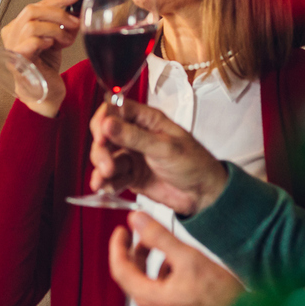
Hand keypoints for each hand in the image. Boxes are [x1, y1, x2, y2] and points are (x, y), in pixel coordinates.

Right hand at [0, 0, 80, 116]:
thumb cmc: (47, 64)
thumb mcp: (57, 36)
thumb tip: (76, 1)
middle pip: (31, 10)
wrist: (46, 92)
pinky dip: (45, 41)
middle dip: (58, 13)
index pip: (37, 4)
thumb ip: (62, 20)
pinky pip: (30, 43)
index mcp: (19, 25)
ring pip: (31, 25)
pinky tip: (52, 47)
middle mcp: (11, 34)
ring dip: (55, 30)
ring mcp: (12, 48)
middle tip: (74, 23)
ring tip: (65, 41)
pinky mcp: (19, 62)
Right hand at [88, 100, 228, 216]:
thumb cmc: (194, 163)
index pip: (116, 110)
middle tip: (106, 166)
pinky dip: (106, 183)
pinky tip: (105, 188)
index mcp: (147, 120)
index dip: (103, 121)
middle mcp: (136, 135)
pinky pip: (112, 177)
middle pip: (106, 136)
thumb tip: (108, 123)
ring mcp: (133, 156)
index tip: (101, 136)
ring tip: (104, 180)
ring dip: (101, 168)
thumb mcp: (165, 148)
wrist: (204, 194)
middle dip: (101, 150)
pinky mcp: (131, 175)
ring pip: (106, 157)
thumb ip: (134, 136)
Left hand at [108, 212, 243, 305]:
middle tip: (146, 239)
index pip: (120, 270)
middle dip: (139, 257)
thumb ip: (159, 237)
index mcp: (152, 299)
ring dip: (158, 273)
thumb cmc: (224, 302)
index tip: (122, 232)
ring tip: (174, 257)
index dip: (118, 246)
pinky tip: (190, 281)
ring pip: (155, 295)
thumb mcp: (189, 259)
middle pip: (136, 282)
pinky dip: (171, 289)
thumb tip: (137, 220)